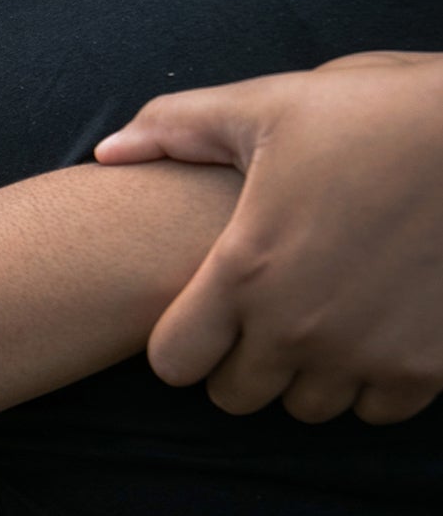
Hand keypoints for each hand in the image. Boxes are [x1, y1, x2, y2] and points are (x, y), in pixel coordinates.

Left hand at [95, 51, 442, 423]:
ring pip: (306, 406)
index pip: (174, 363)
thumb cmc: (378, 112)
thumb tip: (106, 151)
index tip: (205, 314)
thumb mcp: (272, 106)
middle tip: (263, 318)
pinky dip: (372, 383)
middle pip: (236, 395)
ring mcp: (366, 353)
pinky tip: (373, 334)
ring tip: (320, 323)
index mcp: (245, 272)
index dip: (182, 342)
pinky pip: (377, 409)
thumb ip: (178, 127)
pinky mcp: (428, 366)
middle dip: (241, 362)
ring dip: (306, 375)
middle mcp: (298, 328)